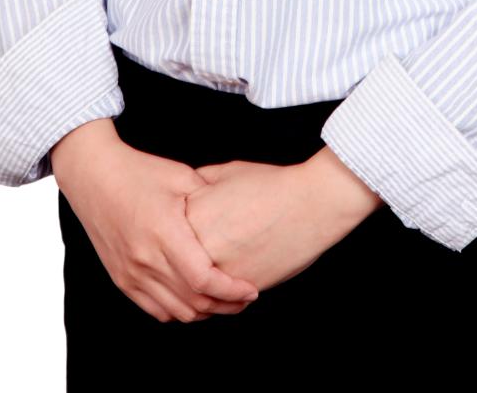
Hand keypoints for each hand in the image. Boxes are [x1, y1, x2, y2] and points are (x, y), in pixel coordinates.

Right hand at [54, 132, 260, 323]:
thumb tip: (241, 216)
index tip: (251, 289)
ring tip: (224, 301)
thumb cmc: (140, 171)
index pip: (203, 279)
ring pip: (176, 311)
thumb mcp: (181, 176)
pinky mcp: (121, 279)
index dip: (231, 290)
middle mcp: (145, 258)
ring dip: (204, 312)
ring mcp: (131, 273)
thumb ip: (211, 199)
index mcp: (164, 232)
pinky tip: (194, 299)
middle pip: (193, 302)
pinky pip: (156, 309)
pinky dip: (179, 311)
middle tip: (245, 298)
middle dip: (225, 305)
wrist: (94, 176)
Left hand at [183, 156, 369, 293]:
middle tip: (183, 269)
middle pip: (174, 267)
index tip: (179, 240)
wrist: (310, 202)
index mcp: (191, 213)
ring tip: (205, 287)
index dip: (171, 241)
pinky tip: (224, 294)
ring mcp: (218, 268)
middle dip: (176, 271)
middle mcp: (198, 244)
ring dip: (195, 295)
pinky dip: (217, 303)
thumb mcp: (226, 173)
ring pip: (192, 293)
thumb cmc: (271, 184)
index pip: (166, 237)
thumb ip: (198, 184)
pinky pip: (217, 302)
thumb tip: (184, 193)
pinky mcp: (238, 287)